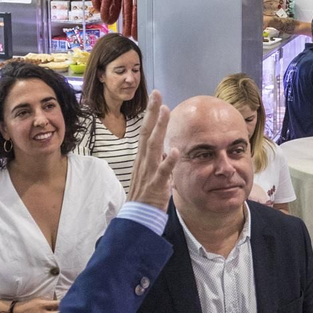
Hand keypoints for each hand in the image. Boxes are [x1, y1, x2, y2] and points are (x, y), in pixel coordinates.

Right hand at [127, 90, 177, 208]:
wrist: (138, 218)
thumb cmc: (145, 196)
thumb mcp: (152, 174)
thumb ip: (159, 161)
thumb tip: (166, 151)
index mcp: (143, 159)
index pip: (146, 131)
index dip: (151, 114)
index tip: (156, 98)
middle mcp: (144, 162)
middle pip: (147, 132)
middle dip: (152, 113)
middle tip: (157, 94)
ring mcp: (149, 172)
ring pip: (153, 146)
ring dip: (159, 128)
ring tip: (165, 111)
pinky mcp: (155, 185)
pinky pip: (162, 172)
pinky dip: (168, 161)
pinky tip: (174, 150)